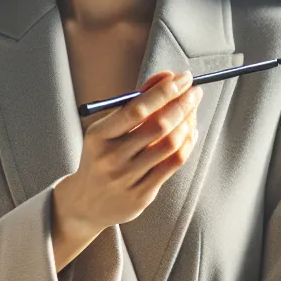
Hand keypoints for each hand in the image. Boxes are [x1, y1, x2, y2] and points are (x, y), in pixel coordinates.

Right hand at [52, 71, 199, 264]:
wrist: (86, 203)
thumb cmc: (102, 155)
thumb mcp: (107, 128)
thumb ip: (135, 101)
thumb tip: (167, 77)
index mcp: (99, 135)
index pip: (137, 109)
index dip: (164, 91)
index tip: (183, 78)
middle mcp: (112, 158)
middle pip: (158, 126)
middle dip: (183, 104)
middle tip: (195, 91)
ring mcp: (127, 179)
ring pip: (170, 145)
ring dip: (187, 123)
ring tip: (191, 112)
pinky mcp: (142, 195)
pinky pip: (173, 165)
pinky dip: (187, 144)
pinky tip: (190, 133)